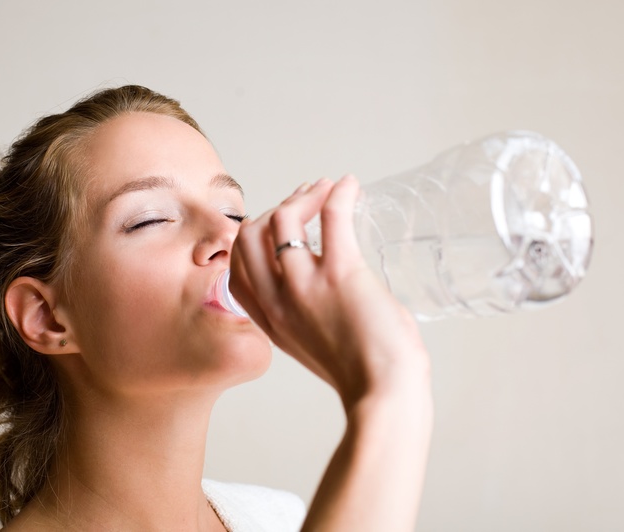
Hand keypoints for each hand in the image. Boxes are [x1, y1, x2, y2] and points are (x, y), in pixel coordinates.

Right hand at [230, 175, 428, 407]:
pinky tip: (349, 185)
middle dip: (275, 209)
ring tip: (327, 189)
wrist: (385, 394)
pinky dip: (338, 194)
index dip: (253, 237)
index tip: (279, 222)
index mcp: (270, 321)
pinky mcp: (340, 274)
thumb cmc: (364, 375)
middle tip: (305, 199)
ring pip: (282, 219)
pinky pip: (330, 217)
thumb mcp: (316, 348)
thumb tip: (332, 289)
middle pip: (249, 236)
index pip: (238, 267)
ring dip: (304, 196)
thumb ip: (308, 317)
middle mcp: (278, 301)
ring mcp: (303, 286)